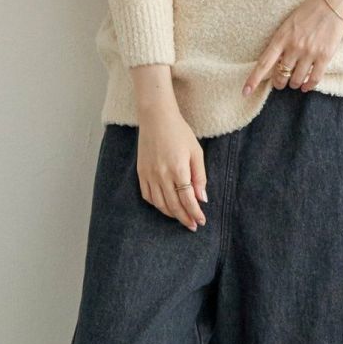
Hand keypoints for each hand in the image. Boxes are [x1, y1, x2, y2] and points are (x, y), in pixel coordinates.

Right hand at [136, 101, 207, 231]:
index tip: (201, 222)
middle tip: (192, 225)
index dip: (195, 213)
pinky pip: (147, 195)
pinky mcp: (141, 172)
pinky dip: (156, 205)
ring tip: (180, 217)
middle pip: (174, 205)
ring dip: (171, 214)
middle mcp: (162, 175)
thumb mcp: (196, 152)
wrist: (156, 118)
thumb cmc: (179, 133)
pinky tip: (164, 206)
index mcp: (179, 170)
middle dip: (184, 218)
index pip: (188, 200)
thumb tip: (202, 199)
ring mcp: (149, 174)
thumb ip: (200, 176)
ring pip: (159, 204)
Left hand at [243, 0, 342, 95]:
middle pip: (280, 75)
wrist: (334, 3)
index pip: (264, 63)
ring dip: (294, 84)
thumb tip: (274, 63)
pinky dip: (308, 85)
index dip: (254, 79)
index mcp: (281, 37)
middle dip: (279, 83)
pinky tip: (306, 86)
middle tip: (280, 83)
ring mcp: (309, 52)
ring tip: (295, 82)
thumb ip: (281, 42)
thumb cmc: (308, 12)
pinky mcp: (325, 56)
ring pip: (296, 80)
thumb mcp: (288, 24)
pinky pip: (314, 79)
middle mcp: (294, 46)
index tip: (245, 92)